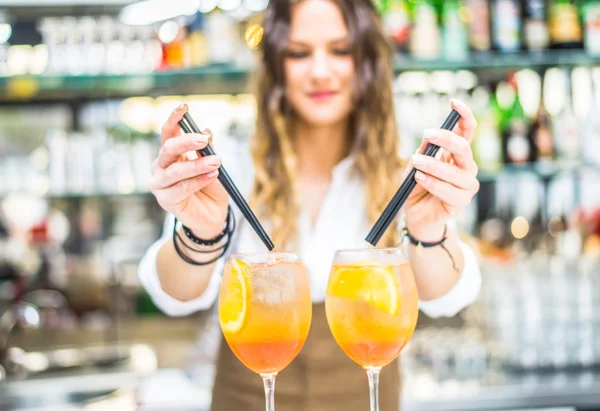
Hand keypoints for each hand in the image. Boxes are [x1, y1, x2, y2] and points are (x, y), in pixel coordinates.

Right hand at [150, 103, 228, 238]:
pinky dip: (199, 180)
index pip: (168, 132)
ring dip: (197, 164)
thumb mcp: (212, 165)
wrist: (212, 216)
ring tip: (216, 162)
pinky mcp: (165, 200)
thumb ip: (207, 150)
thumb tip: (206, 131)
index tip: (185, 107)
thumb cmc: (210, 188)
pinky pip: (182, 188)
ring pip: (176, 170)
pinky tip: (212, 176)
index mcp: (170, 153)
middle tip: (204, 139)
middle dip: (187, 141)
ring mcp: (160, 183)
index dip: (174, 119)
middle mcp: (161, 166)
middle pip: (169, 148)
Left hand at [403, 99, 479, 240]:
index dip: (464, 115)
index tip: (453, 102)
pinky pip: (448, 190)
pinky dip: (432, 182)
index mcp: (457, 154)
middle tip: (426, 134)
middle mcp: (467, 167)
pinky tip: (419, 178)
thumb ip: (423, 151)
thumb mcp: (414, 165)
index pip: (468, 131)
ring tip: (415, 161)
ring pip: (456, 171)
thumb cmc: (417, 188)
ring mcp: (467, 185)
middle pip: (464, 148)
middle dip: (446, 138)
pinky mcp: (461, 202)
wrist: (417, 216)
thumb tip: (428, 137)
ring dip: (433, 164)